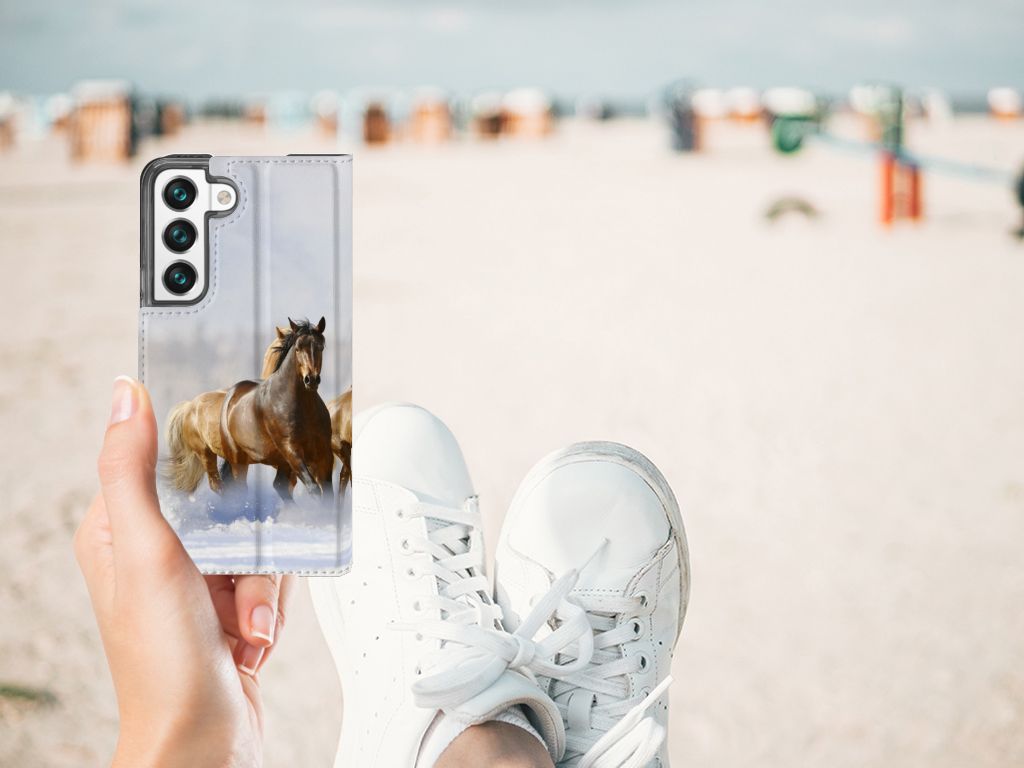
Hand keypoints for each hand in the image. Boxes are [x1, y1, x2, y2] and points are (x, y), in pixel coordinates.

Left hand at [75, 377, 293, 767]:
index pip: (164, 463)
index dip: (203, 463)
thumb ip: (132, 471)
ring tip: (246, 623)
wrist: (203, 743)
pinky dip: (271, 608)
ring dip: (262, 586)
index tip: (232, 462)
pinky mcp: (228, 608)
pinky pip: (270, 578)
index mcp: (118, 531)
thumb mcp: (146, 552)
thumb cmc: (163, 661)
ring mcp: (194, 583)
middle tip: (239, 579)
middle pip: (225, 504)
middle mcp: (155, 553)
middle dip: (246, 546)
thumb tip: (124, 394)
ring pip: (255, 541)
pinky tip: (253, 637)